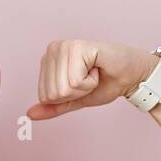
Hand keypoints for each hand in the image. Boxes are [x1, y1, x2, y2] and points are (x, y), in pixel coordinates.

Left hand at [25, 40, 156, 119]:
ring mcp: (64, 46)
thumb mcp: (74, 99)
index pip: (44, 96)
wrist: (130, 76)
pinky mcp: (78, 47)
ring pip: (63, 88)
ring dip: (83, 87)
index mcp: (48, 60)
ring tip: (93, 72)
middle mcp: (53, 49)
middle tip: (89, 78)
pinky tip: (97, 68)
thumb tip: (30, 114)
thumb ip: (53, 106)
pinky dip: (90, 81)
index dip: (67, 97)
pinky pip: (74, 81)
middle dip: (75, 92)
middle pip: (53, 93)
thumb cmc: (104, 83)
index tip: (82, 83)